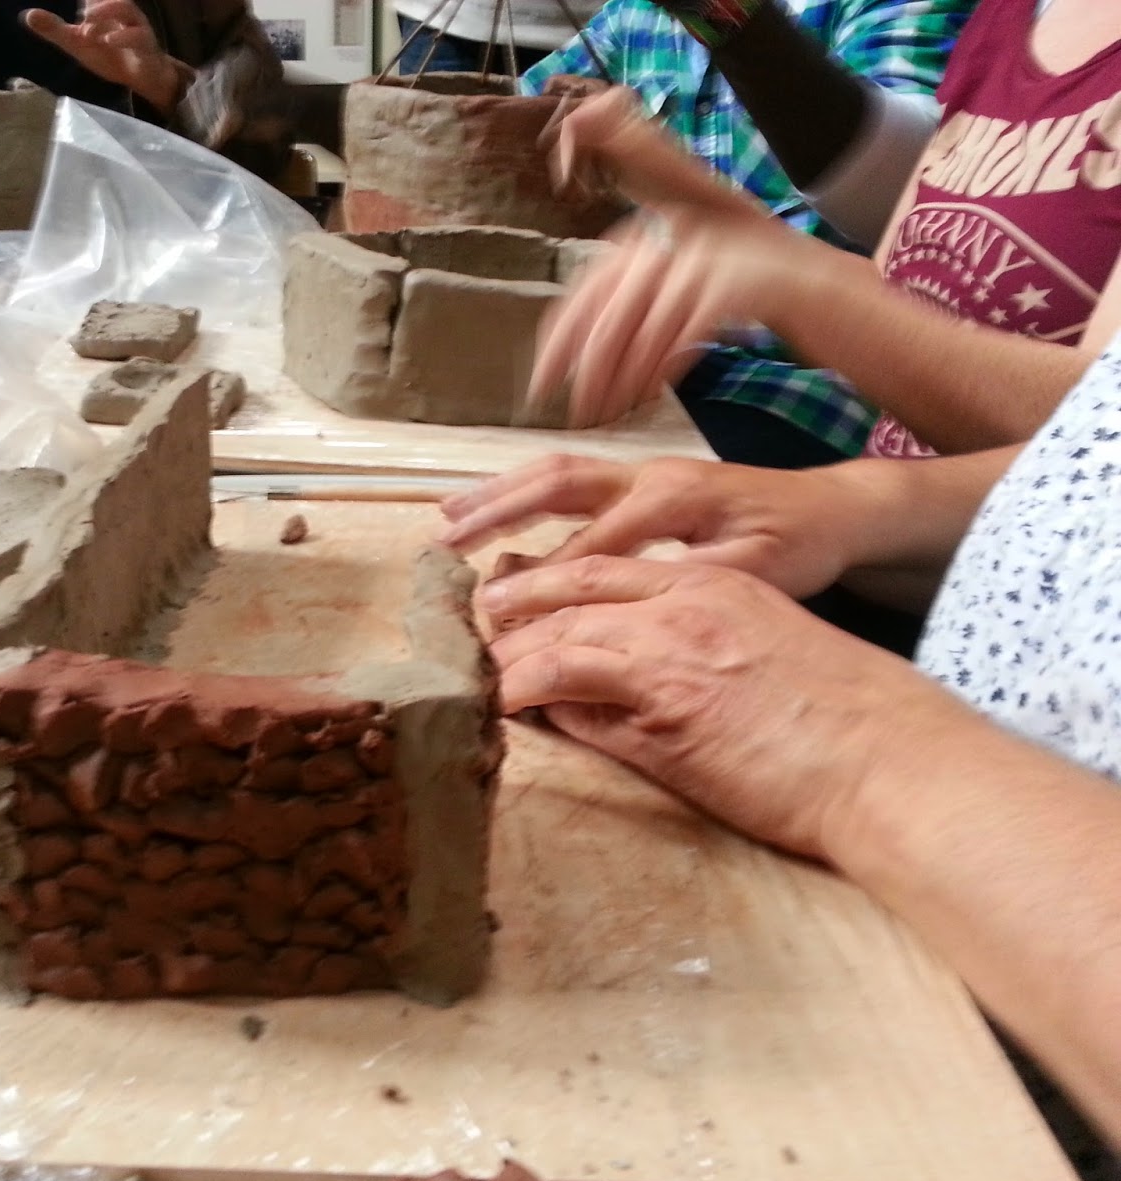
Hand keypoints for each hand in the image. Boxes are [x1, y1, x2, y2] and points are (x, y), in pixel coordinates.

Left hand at [23, 1, 185, 113]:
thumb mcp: (77, 43)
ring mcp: (136, 26)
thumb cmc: (111, 54)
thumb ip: (55, 30)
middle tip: (79, 19)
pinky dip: (122, 37)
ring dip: (106, 14)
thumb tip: (28, 15)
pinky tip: (106, 41)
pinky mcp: (147, 45)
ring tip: (87, 28)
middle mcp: (121, 11)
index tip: (76, 16)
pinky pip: (138, 36)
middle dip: (96, 4)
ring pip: (127, 9)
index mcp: (104, 6)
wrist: (142, 76)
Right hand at [441, 453, 874, 597]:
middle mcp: (648, 476)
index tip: (500, 612)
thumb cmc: (795, 545)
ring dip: (499, 493)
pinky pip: (571, 477)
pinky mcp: (641, 478)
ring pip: (556, 472)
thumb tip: (635, 600)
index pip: (591, 542)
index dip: (543, 578)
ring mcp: (642, 471)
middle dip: (496, 510)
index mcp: (672, 500)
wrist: (831, 508)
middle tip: (446, 540)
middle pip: (556, 484)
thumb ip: (694, 582)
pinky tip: (495, 506)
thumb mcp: (757, 573)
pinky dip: (524, 489)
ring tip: (447, 516)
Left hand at [486, 556, 976, 860]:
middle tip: (467, 624)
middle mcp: (688, 598)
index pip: (608, 570)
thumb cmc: (841, 729)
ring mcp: (674, 643)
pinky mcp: (665, 695)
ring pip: (562, 627)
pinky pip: (571, 677)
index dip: (549, 582)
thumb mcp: (761, 663)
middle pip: (573, 583)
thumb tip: (604, 687)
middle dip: (512, 601)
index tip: (509, 600)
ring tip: (468, 669)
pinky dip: (524, 685)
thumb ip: (684, 659)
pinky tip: (496, 701)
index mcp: (716, 584)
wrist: (894, 764)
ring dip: (508, 649)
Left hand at [533, 88, 844, 426]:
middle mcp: (675, 235)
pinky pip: (683, 329)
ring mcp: (709, 253)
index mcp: (654, 235)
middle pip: (608, 304)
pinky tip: (647, 397)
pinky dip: (659, 367)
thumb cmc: (754, 305)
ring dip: (619, 373)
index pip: (588, 287)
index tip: (541, 384)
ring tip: (607, 412)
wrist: (837, 295)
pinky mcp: (741, 280)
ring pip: (641, 320)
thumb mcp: (686, 297)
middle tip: (574, 409)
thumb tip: (586, 355)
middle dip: (585, 363)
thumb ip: (638, 311)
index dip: (560, 340)